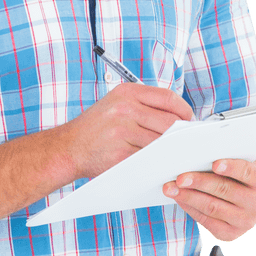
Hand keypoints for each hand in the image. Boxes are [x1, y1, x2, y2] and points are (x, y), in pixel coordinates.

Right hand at [64, 83, 192, 179]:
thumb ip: (144, 106)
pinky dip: (156, 162)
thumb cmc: (95, 128)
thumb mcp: (116, 104)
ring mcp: (122, 132)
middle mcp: (124, 109)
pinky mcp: (120, 154)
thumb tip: (179, 117)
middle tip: (184, 141)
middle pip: (169, 122)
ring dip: (169, 150)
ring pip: (161, 142)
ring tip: (171, 153)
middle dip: (180, 134)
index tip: (188, 120)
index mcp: (126, 93)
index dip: (184, 110)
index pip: (168, 98)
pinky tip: (156, 162)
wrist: (67, 148)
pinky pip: (149, 159)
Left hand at [162, 157, 255, 241]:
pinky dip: (190, 208)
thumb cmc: (241, 174)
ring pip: (212, 207)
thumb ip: (226, 159)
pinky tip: (179, 199)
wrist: (251, 200)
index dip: (231, 167)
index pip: (248, 172)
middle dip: (199, 183)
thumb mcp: (242, 162)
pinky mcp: (230, 234)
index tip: (215, 163)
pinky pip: (206, 221)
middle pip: (225, 190)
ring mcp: (245, 222)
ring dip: (188, 197)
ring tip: (170, 189)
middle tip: (179, 177)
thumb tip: (195, 157)